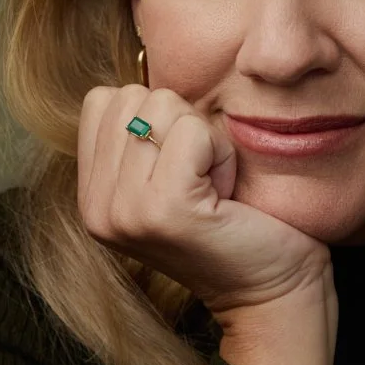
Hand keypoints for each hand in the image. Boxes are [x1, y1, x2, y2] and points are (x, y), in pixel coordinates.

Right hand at [77, 86, 332, 320]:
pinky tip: (226, 194)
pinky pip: (194, 131)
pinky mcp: (164, 210)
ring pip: (164, 107)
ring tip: (214, 189)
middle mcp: (96, 207)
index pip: (103, 99)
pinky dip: (220, 153)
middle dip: (182, 126)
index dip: (158, 119)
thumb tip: (140, 72)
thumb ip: (142, 135)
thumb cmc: (237, 226)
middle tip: (203, 182)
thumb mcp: (170, 174)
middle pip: (133, 96)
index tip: (183, 170)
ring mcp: (125, 211)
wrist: (273, 292)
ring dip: (204, 139)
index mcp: (91, 197)